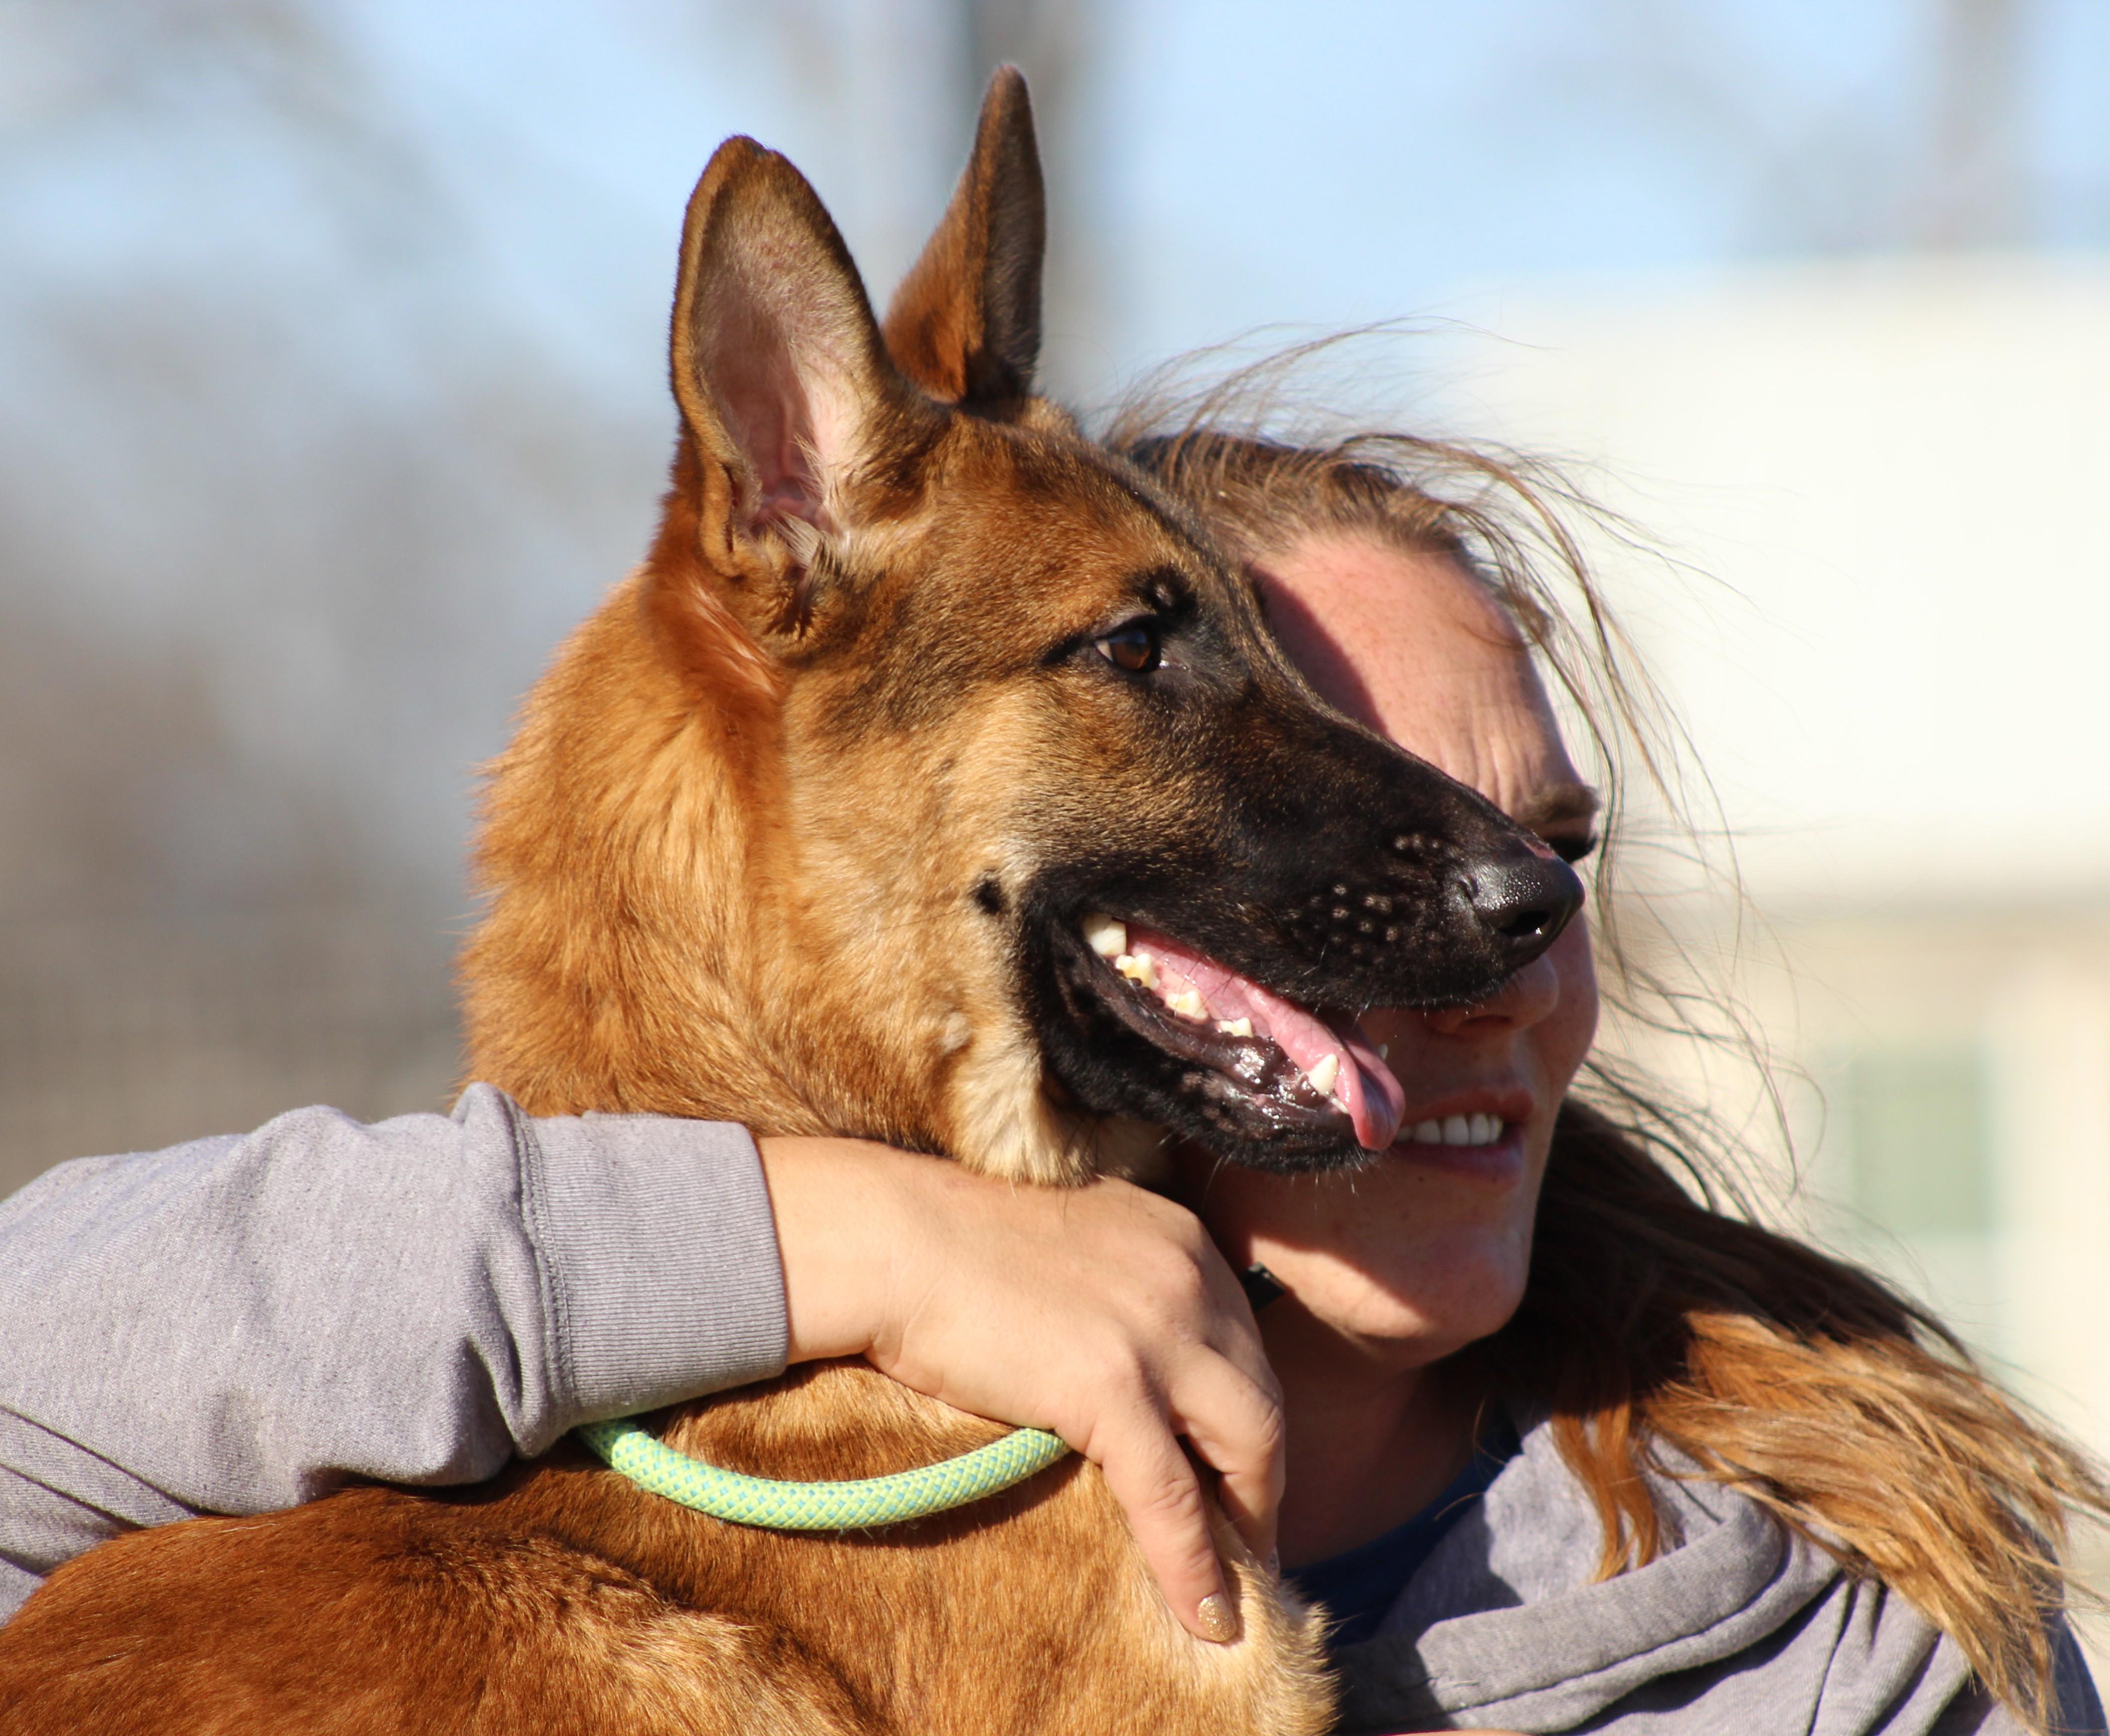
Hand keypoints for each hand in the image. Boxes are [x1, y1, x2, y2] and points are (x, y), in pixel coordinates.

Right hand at [756, 1137, 1281, 1643]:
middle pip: (1262, 1399)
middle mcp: (1191, 1278)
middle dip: (1262, 1480)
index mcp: (1182, 1239)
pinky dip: (1195, 1565)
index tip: (1237, 1473)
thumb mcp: (1075, 1248)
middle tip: (1249, 1541)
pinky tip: (1205, 1616)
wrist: (893, 1240)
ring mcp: (1158, 1333)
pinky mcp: (1113, 1389)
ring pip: (1247, 1449)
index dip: (1245, 1420)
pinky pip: (1174, 1498)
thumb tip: (1129, 1366)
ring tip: (1236, 1588)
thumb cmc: (955, 1246)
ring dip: (1250, 1527)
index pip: (1245, 1348)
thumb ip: (1121, 1291)